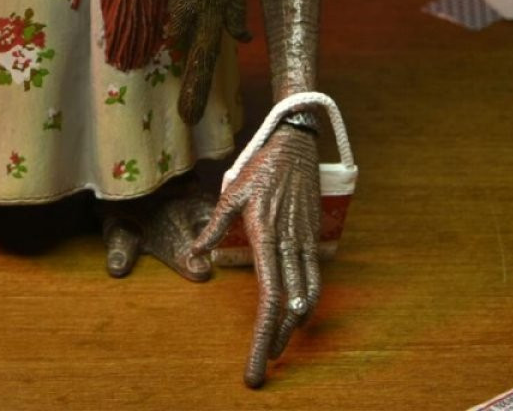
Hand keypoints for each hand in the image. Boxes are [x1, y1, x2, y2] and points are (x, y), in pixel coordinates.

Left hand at [192, 124, 321, 387]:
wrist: (295, 145)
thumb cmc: (260, 167)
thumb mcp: (231, 192)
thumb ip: (215, 225)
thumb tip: (196, 254)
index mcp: (266, 237)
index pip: (269, 299)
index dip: (265, 336)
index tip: (258, 363)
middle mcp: (289, 245)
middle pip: (288, 308)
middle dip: (277, 342)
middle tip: (262, 367)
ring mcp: (305, 242)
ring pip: (307, 298)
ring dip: (293, 327)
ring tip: (277, 344)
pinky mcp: (314, 237)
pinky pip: (315, 278)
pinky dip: (307, 302)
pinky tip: (296, 313)